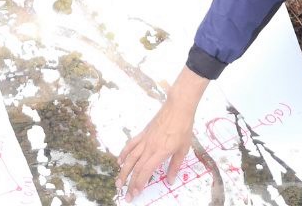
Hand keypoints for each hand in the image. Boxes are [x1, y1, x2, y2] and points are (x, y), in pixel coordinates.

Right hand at [116, 68, 208, 199]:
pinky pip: (131, 144)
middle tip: (125, 195)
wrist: (178, 108)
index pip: (145, 171)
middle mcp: (149, 147)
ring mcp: (144, 139)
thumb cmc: (183, 128)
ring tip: (118, 181)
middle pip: (136, 167)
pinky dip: (124, 153)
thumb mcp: (183, 150)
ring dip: (123, 171)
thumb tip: (170, 181)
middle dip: (129, 182)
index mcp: (160, 152)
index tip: (135, 193)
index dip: (139, 183)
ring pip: (130, 157)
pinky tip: (120, 161)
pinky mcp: (143, 133)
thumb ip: (175, 166)